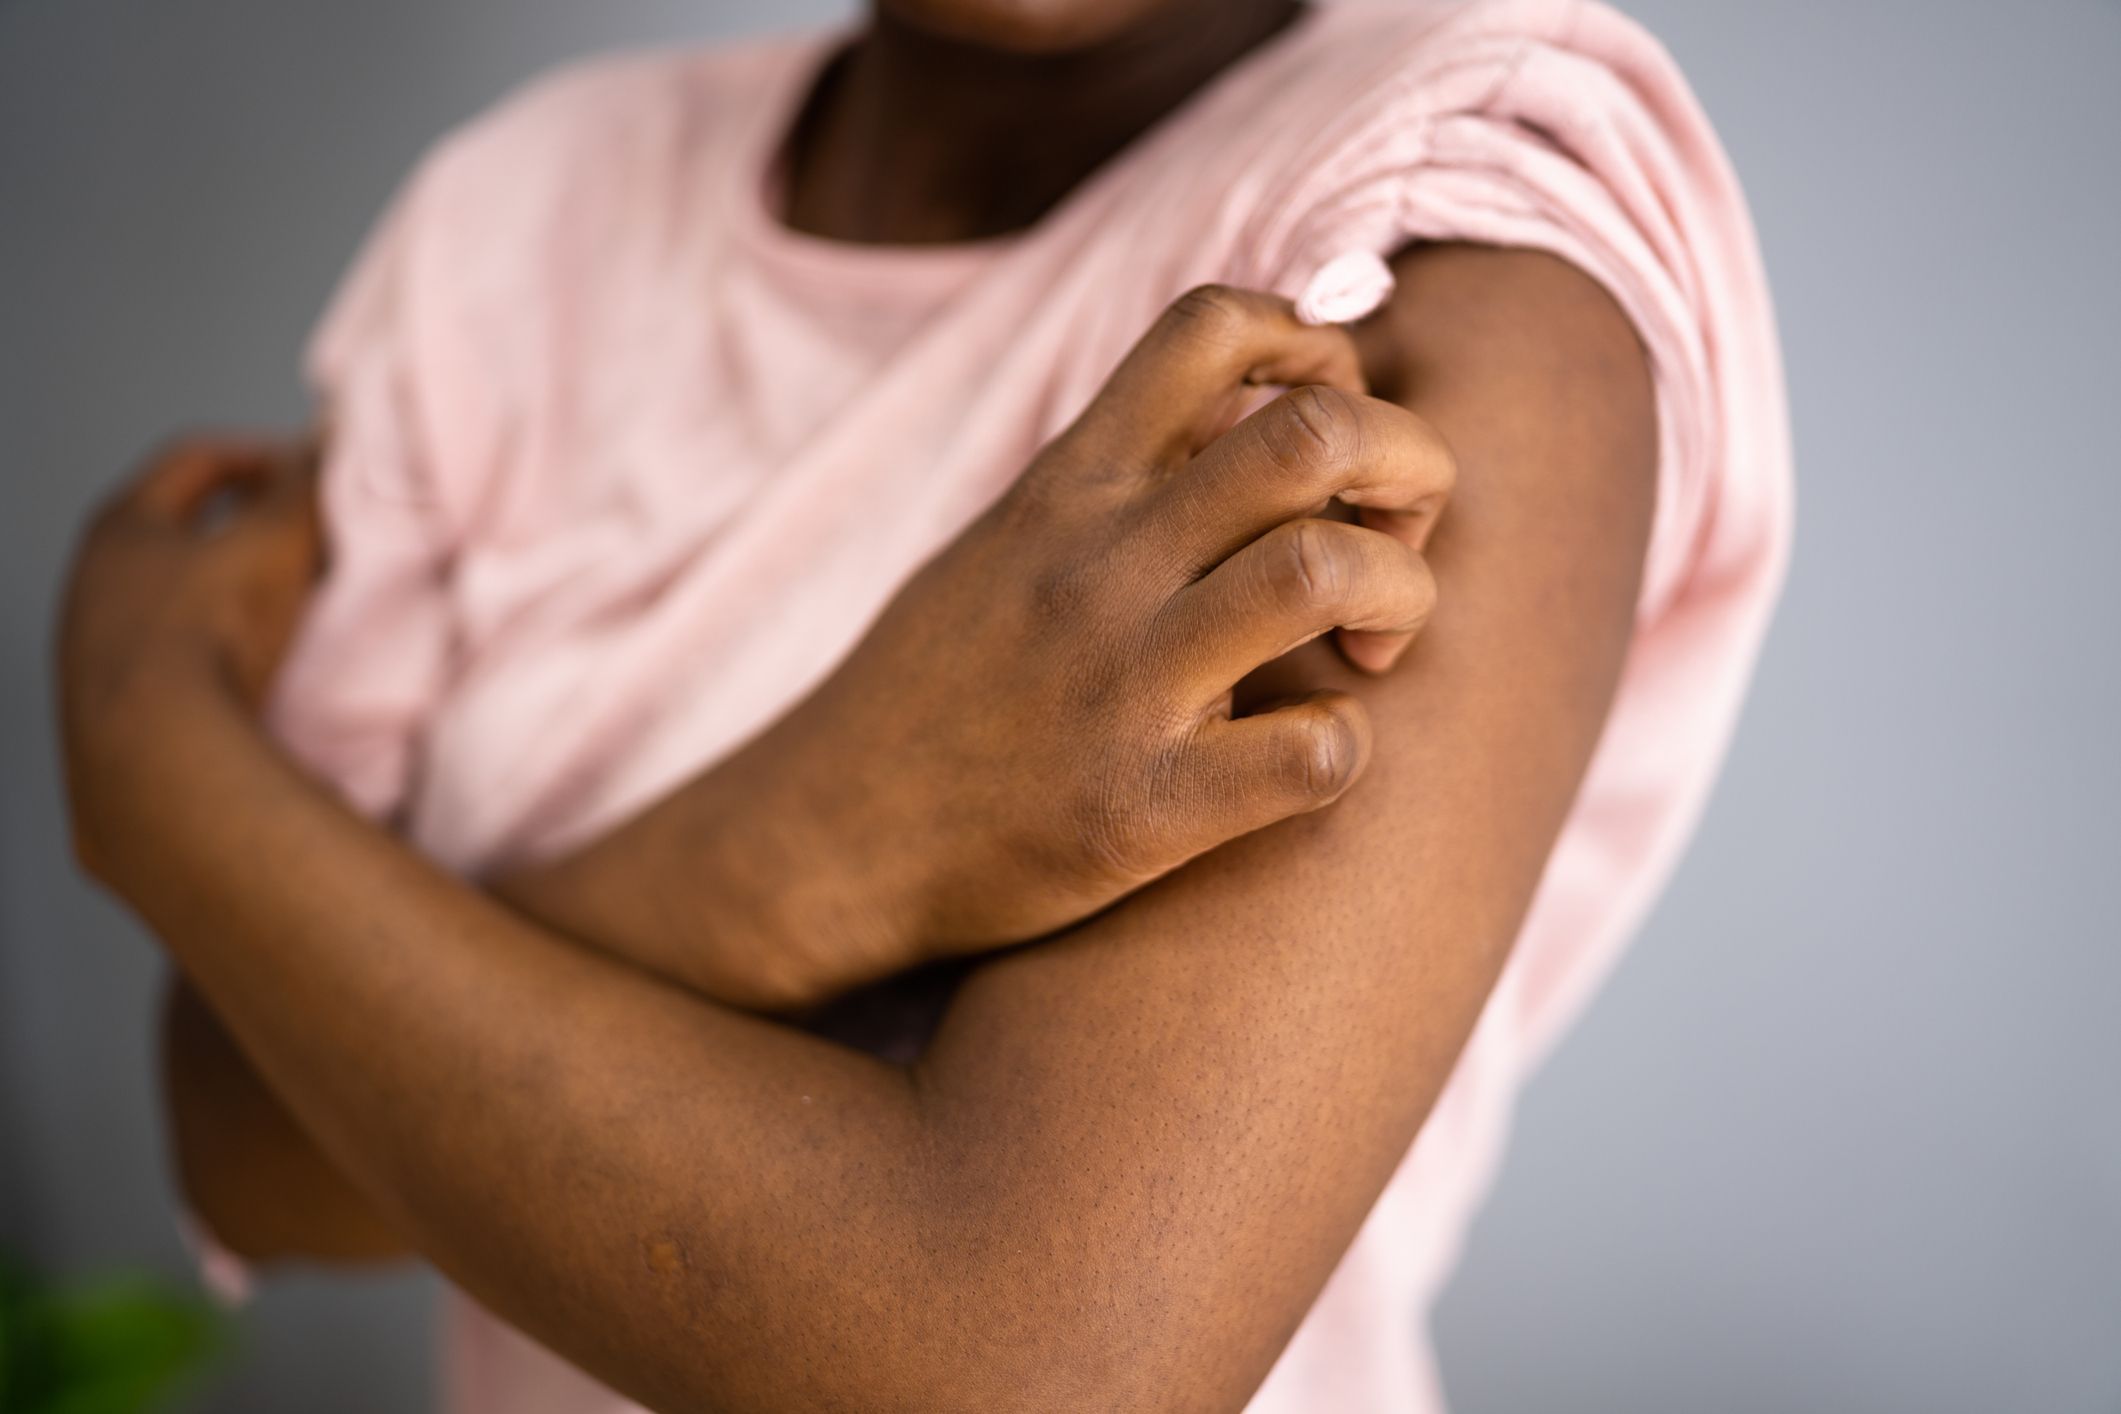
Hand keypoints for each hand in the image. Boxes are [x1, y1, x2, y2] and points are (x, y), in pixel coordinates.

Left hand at [57, 436, 321, 880]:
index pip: (193, 463)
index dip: (259, 457)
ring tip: (286, 621)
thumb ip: (305, 487)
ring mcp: (89, 654)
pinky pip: (168, 666)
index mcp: (120, 527)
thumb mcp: (277, 544)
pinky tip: (253, 684)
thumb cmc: (212, 635)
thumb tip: (328, 442)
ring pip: (169, 605)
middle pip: (177, 535)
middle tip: (303, 545)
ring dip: (226, 602)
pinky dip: (212, 659)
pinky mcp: (105, 717)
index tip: (307, 474)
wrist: (160, 763)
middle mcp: (89, 585)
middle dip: (243, 532)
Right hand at [545, 286, 1457, 1007]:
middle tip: (1399, 532)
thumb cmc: (938, 690)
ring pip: (1325, 568)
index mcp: (1067, 486)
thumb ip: (1116, 475)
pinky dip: (1347, 746)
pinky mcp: (1139, 811)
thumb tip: (1246, 406)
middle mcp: (1098, 564)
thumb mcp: (1005, 542)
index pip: (1213, 325)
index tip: (1332, 423)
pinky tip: (1312, 755)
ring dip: (1401, 593)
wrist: (829, 841)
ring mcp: (1120, 684)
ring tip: (1373, 642)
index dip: (1318, 348)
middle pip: (1313, 431)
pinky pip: (1312, 755)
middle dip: (1411, 460)